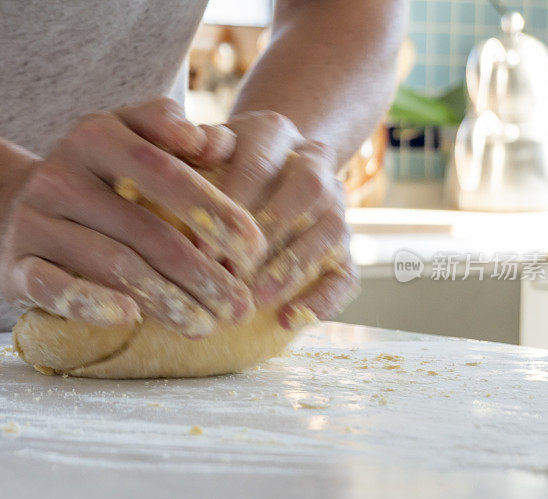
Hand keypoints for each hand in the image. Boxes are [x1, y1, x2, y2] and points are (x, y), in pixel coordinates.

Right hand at [0, 98, 266, 337]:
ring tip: (206, 326)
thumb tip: (218, 144)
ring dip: (165, 299)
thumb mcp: (129, 138)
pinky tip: (129, 317)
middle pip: (144, 227)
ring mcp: (34, 220)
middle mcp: (60, 174)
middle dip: (200, 271)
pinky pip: (53, 287)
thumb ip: (172, 132)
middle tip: (240, 306)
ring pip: (110, 262)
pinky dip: (91, 303)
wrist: (13, 206)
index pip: (164, 170)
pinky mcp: (13, 266)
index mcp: (95, 135)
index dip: (212, 210)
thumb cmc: (96, 177)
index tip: (254, 248)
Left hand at [219, 111, 359, 328]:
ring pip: (330, 231)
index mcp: (275, 132)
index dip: (231, 203)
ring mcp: (336, 204)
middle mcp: (315, 163)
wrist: (270, 165)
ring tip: (255, 297)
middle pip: (306, 190)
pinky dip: (324, 298)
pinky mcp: (346, 245)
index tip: (199, 244)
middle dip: (267, 234)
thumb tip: (201, 144)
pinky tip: (290, 318)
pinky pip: (348, 272)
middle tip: (229, 271)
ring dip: (292, 266)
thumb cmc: (220, 163)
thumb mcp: (205, 147)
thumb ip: (200, 144)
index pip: (259, 162)